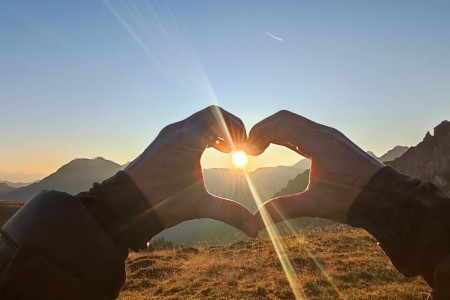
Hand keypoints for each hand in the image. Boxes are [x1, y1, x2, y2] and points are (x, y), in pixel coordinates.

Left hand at [124, 106, 257, 236]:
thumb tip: (255, 230)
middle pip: (212, 114)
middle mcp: (177, 130)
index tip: (244, 149)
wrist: (123, 204)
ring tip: (227, 151)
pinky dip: (203, 134)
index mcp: (188, 138)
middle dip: (230, 128)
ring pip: (199, 119)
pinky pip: (189, 127)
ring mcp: (168, 134)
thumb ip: (230, 213)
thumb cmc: (160, 202)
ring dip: (216, 131)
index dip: (237, 129)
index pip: (219, 116)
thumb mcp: (199, 205)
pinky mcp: (163, 141)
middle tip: (239, 148)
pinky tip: (209, 153)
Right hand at [246, 110, 383, 226]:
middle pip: (284, 118)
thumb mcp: (315, 204)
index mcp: (318, 142)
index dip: (258, 134)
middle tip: (249, 147)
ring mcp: (329, 135)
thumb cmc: (354, 199)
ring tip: (259, 148)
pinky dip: (286, 135)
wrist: (386, 198)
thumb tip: (256, 220)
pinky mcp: (332, 141)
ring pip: (294, 122)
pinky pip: (303, 130)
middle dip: (262, 129)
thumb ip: (283, 208)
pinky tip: (278, 147)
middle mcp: (323, 132)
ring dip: (273, 130)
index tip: (246, 150)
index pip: (280, 125)